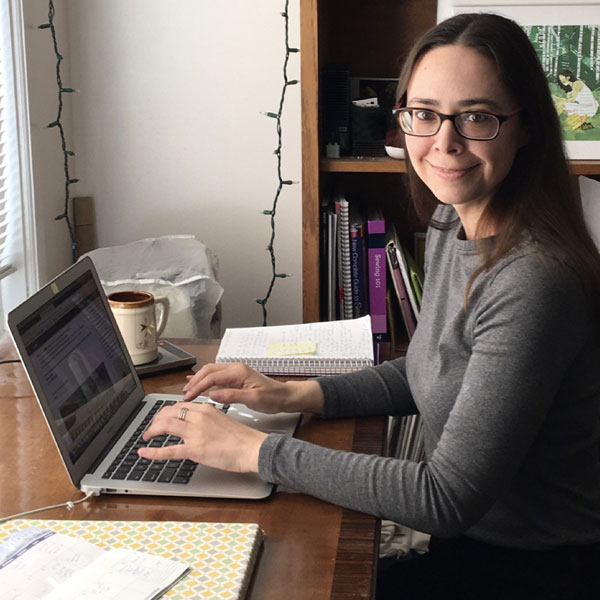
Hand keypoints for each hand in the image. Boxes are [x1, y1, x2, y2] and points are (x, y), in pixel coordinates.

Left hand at [138, 402, 266, 472]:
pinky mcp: (195, 450)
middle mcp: (198, 417)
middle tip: (152, 427)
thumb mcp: (223, 420)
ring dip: (152, 430)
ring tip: (146, 436)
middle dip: (156, 419)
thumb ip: (208, 420)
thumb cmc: (243, 438)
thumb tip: (197, 426)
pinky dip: (153, 452)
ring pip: (165, 426)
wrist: (252, 448)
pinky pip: (169, 450)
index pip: (179, 406)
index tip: (162, 417)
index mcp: (206, 409)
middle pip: (168, 413)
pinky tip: (144, 453)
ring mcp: (195, 433)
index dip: (167, 412)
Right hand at [182, 362, 323, 413]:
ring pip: (212, 372)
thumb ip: (232, 396)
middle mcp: (236, 368)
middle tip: (185, 394)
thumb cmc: (273, 398)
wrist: (285, 396)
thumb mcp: (253, 400)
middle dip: (195, 382)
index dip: (198, 386)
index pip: (212, 376)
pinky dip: (206, 379)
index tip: (189, 396)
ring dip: (199, 380)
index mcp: (239, 372)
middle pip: (209, 371)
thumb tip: (213, 394)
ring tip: (187, 390)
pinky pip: (217, 375)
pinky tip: (197, 382)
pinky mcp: (237, 377)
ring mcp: (236, 372)